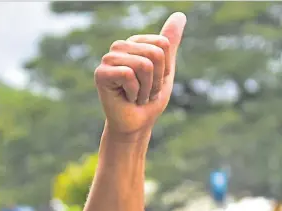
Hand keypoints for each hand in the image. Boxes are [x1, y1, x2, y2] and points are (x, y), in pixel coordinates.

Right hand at [94, 12, 185, 136]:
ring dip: (147, 88)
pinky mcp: (101, 73)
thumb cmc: (150, 98)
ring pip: (145, 65)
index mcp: (135, 42)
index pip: (163, 45)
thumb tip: (180, 14)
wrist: (137, 124)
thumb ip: (170, 42)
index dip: (165, 69)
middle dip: (156, 79)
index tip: (154, 80)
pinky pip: (129, 75)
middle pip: (155, 54)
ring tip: (136, 94)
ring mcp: (108, 59)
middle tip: (145, 90)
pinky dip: (135, 92)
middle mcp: (119, 46)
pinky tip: (126, 98)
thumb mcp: (166, 69)